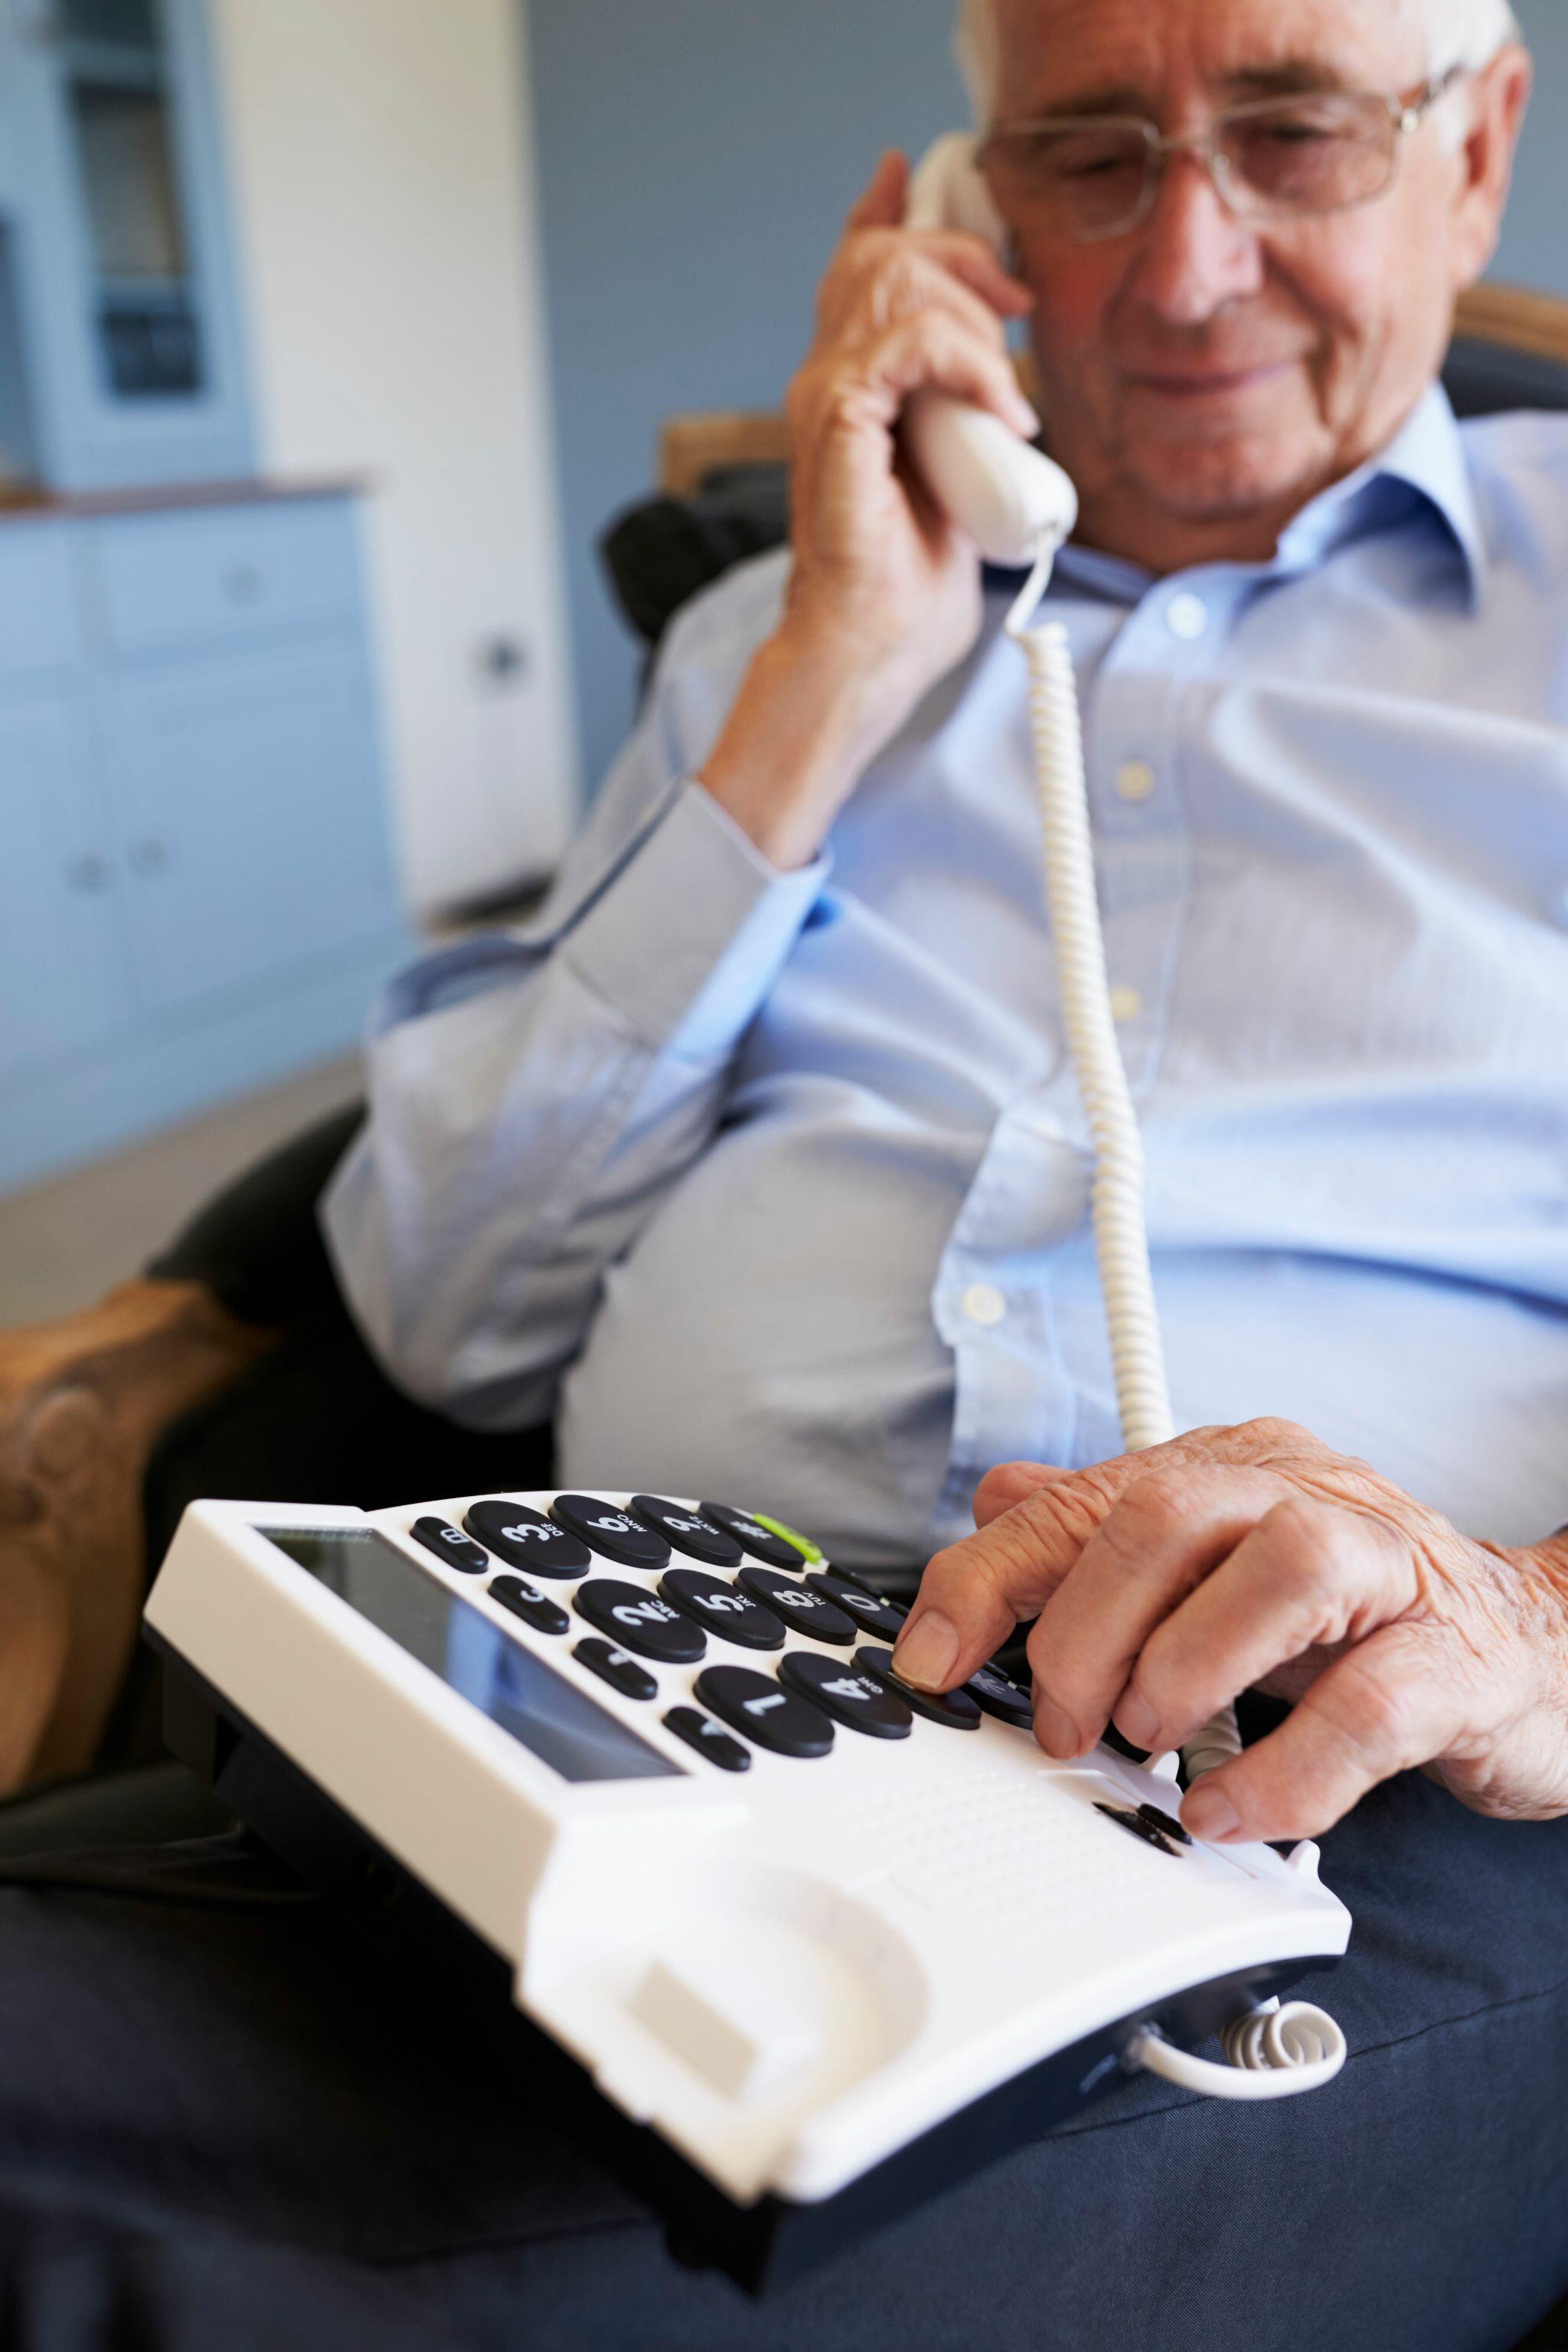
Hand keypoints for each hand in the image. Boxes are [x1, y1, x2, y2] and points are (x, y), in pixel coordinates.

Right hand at [699, 150, 1037, 869]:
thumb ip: (962, 424)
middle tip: (1015, 307)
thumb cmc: (905, 592)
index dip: (885, 212)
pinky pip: (911, 343)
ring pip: (895, 280)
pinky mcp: (837, 420)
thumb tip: (1007, 402)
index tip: (917, 179)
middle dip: (962, 258)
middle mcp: (826, 381)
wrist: (869, 653)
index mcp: (848, 389)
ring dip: (973, 320)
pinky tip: (1003, 410)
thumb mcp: (955, 479)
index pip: (855, 269)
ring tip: (1006, 390)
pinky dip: (972, 364)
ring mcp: (825, 397)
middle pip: (880, 255)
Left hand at [889, 1418, 1567, 1843]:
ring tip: (1150, 1742)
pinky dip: (1289, 1766)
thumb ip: (1109, 1535)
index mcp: (1233, 1472)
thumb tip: (999, 1502)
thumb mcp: (1222, 1566)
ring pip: (1280, 1569)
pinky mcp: (1455, 1661)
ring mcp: (1389, 1570)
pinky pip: (1372, 1703)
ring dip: (1188, 1665)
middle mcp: (1304, 1497)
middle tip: (1066, 1722)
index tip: (929, 1660)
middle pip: (1169, 1515)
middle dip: (1087, 1627)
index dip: (991, 1578)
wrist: (1538, 1650)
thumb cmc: (1363, 1614)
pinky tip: (1231, 1810)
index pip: (1087, 1500)